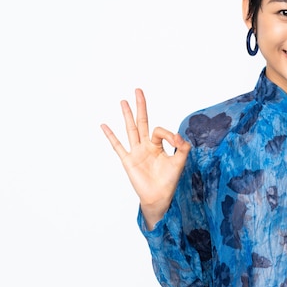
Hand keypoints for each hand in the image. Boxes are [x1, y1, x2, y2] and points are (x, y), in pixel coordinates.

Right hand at [101, 89, 189, 228]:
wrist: (159, 197)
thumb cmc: (169, 181)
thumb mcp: (180, 161)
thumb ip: (182, 147)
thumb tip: (179, 135)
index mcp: (158, 145)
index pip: (160, 131)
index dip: (169, 134)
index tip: (176, 142)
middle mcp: (145, 146)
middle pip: (142, 121)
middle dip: (141, 106)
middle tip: (138, 90)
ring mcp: (135, 152)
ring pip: (130, 129)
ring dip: (127, 115)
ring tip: (123, 101)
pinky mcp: (128, 160)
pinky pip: (117, 146)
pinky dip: (110, 135)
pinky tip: (104, 125)